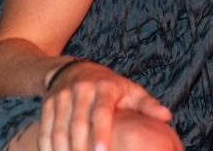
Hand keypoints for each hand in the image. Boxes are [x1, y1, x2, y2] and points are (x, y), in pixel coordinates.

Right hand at [39, 60, 174, 150]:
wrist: (74, 69)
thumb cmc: (110, 86)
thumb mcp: (130, 89)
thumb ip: (147, 104)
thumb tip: (167, 116)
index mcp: (104, 87)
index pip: (101, 112)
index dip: (101, 132)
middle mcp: (81, 90)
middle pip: (78, 124)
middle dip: (80, 149)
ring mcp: (62, 97)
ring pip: (59, 129)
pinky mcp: (48, 104)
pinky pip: (45, 130)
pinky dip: (47, 148)